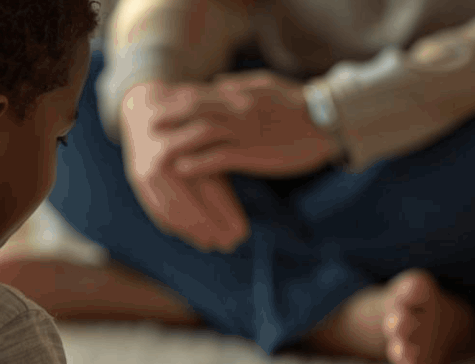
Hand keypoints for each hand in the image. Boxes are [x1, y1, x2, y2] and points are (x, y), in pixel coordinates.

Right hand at [120, 81, 251, 252]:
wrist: (145, 107)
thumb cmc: (188, 119)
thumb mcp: (209, 133)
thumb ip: (224, 159)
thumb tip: (248, 183)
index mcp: (187, 145)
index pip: (209, 190)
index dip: (226, 214)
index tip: (243, 234)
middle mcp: (162, 161)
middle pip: (189, 206)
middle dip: (211, 229)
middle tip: (231, 245)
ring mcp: (145, 172)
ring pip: (171, 211)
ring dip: (192, 232)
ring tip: (211, 244)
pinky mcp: (136, 180)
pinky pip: (156, 208)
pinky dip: (172, 224)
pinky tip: (188, 235)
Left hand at [169, 70, 339, 178]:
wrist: (326, 123)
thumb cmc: (298, 105)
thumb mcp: (266, 86)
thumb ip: (239, 85)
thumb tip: (215, 83)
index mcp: (241, 94)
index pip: (201, 94)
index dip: (177, 99)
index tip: (159, 104)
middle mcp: (238, 109)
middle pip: (195, 110)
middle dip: (169, 116)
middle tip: (148, 124)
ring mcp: (244, 132)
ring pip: (202, 133)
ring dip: (177, 140)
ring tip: (157, 149)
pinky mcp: (253, 153)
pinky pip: (219, 158)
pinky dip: (198, 163)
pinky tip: (182, 169)